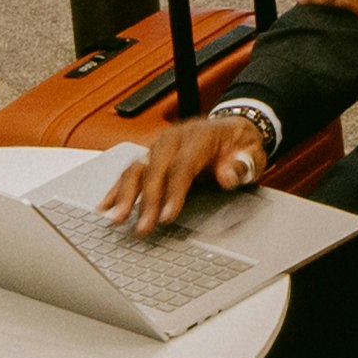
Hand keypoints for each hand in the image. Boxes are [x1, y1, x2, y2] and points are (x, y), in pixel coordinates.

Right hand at [102, 111, 261, 230]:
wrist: (231, 129)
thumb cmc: (240, 144)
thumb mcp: (252, 152)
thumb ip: (243, 164)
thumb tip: (227, 176)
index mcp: (200, 136)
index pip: (183, 166)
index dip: (174, 193)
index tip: (167, 217)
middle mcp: (174, 138)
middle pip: (154, 169)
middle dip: (147, 201)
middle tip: (142, 228)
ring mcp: (159, 145)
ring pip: (136, 168)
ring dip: (124, 195)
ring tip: (116, 219)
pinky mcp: (150, 154)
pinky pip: (129, 170)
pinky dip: (116, 188)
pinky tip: (105, 205)